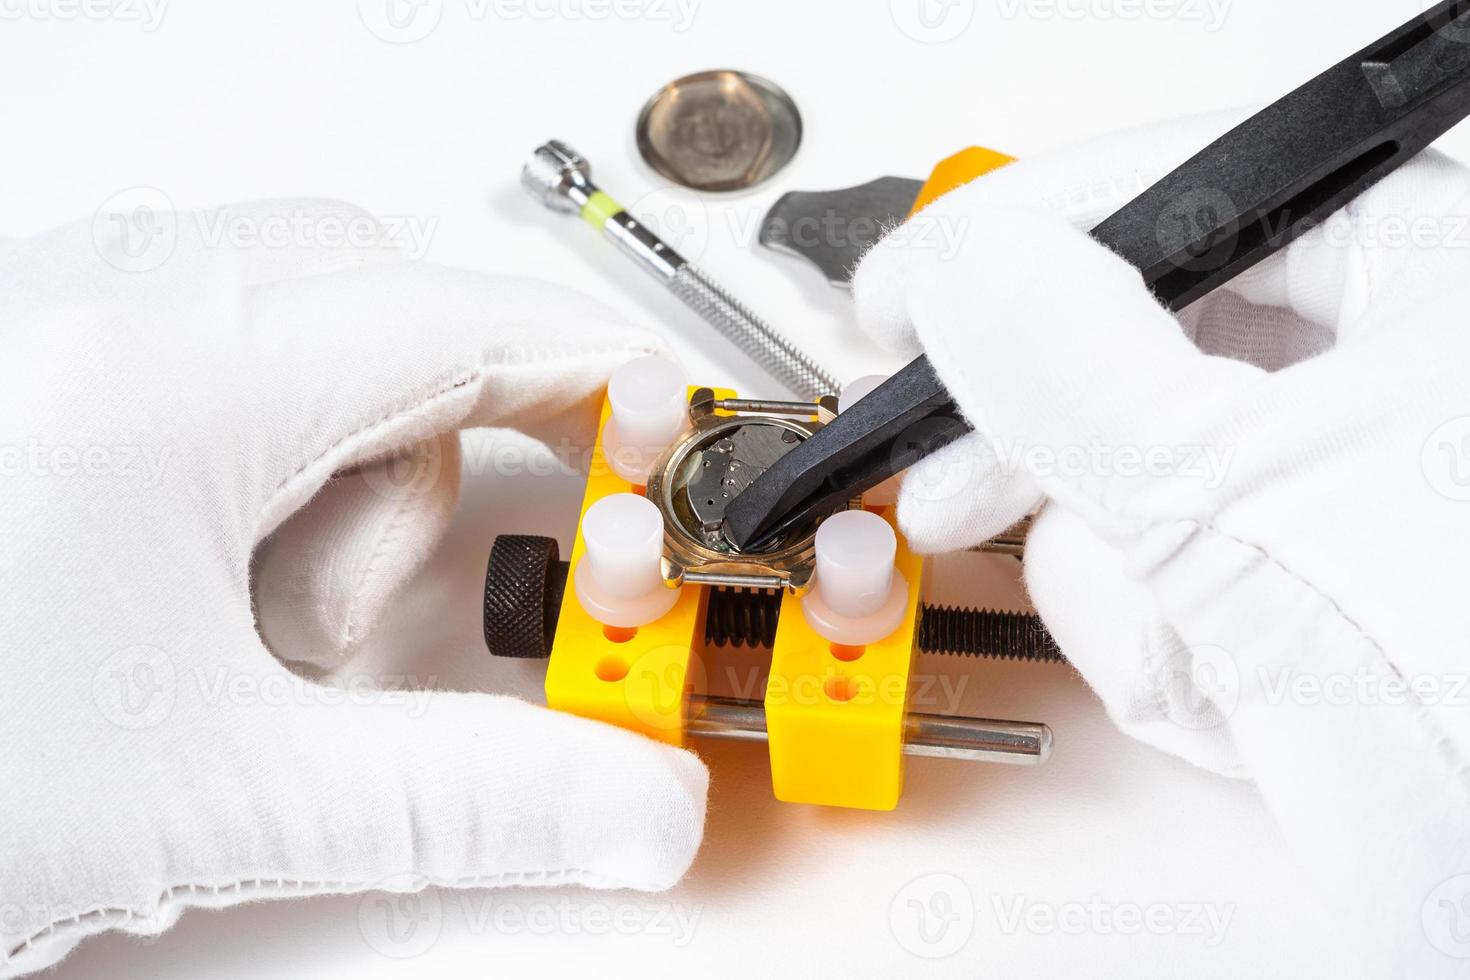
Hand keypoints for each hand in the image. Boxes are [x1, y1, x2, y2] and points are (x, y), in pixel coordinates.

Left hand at [0, 201, 706, 975]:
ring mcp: (58, 322)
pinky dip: (242, 461)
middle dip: (420, 468)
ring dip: (318, 478)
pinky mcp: (27, 373)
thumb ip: (473, 801)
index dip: (600, 381)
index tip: (663, 440)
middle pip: (388, 316)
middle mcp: (116, 302)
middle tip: (365, 614)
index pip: (479, 318)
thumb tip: (634, 808)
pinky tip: (172, 577)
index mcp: (183, 366)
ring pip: (290, 334)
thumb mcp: (216, 796)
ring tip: (227, 626)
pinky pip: (199, 353)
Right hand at [854, 115, 1469, 974]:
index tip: (911, 284)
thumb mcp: (1248, 514)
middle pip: (1149, 347)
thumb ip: (1077, 369)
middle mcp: (1405, 369)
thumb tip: (965, 272)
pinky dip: (1168, 640)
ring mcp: (1351, 487)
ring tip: (1183, 642)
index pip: (1195, 195)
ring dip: (1130, 582)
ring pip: (1145, 480)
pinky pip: (1174, 568)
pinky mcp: (1310, 583)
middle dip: (1044, 446)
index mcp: (1443, 280)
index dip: (1025, 230)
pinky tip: (1227, 688)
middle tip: (938, 463)